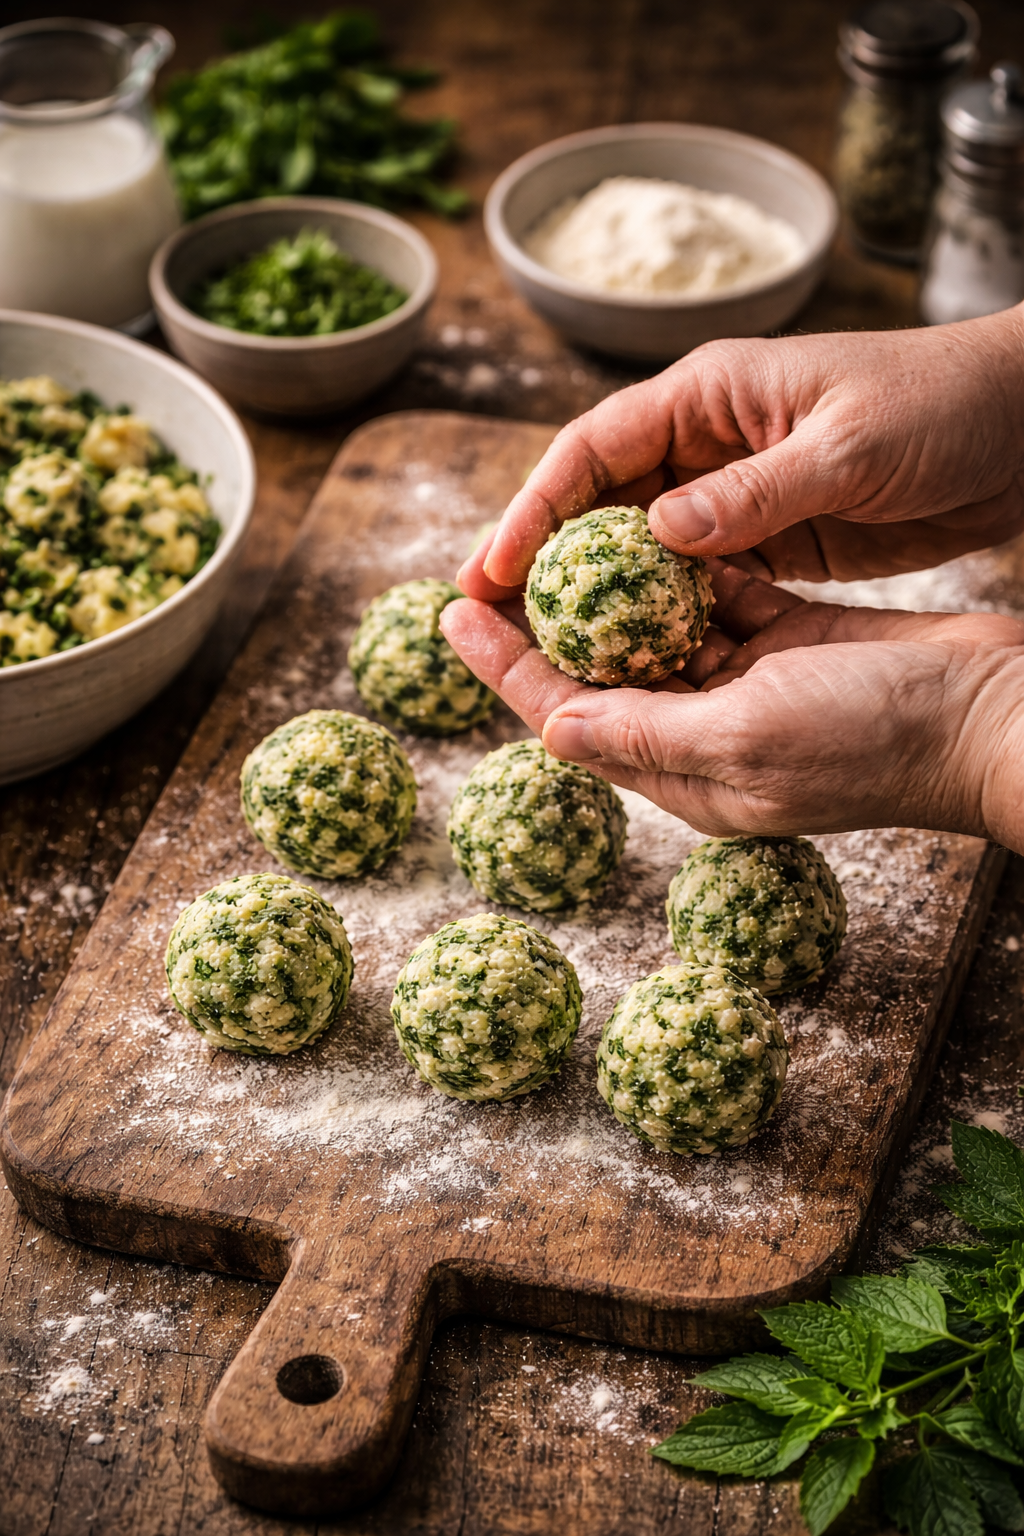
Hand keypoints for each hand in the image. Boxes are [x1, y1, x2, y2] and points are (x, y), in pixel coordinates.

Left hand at [440, 563, 1023, 851]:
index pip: (571, 716)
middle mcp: (706, 733)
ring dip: (607, 594)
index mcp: (687, 772)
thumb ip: (648, 731)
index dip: (507, 667)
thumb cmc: (877, 735)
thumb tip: (551, 732)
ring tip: (549, 542)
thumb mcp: (747, 737)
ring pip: (655, 635)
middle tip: (484, 571)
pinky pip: (717, 603)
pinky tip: (643, 532)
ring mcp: (749, 688)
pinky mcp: (788, 643)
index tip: (453, 615)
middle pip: (600, 676)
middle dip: (543, 629)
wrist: (990, 710)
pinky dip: (682, 571)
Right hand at [458, 307, 1023, 601]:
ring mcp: (735, 490)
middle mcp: (708, 440)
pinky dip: (657, 611)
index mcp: (711, 393)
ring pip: (637, 546)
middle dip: (542, 558)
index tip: (492, 571)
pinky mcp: (769, 534)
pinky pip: (693, 576)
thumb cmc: (942, 407)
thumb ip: (755, 492)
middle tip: (488, 621)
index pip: (593, 449)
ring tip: (540, 651)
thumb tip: (659, 534)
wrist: (1023, 423)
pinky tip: (629, 653)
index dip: (533, 509)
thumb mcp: (849, 447)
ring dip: (591, 594)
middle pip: (598, 501)